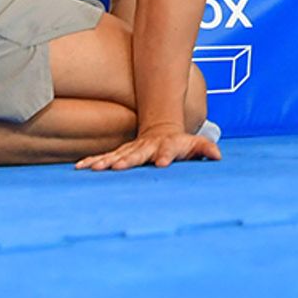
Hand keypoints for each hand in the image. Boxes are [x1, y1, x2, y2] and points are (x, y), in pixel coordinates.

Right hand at [75, 129, 222, 169]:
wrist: (161, 129)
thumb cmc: (180, 143)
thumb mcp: (195, 145)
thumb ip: (205, 149)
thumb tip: (218, 155)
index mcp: (165, 146)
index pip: (166, 150)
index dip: (165, 156)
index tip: (162, 163)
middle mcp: (145, 148)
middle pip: (136, 154)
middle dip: (127, 160)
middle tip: (117, 168)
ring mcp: (131, 150)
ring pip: (116, 155)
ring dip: (105, 162)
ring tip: (93, 169)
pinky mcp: (120, 154)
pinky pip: (104, 158)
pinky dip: (92, 162)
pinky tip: (79, 168)